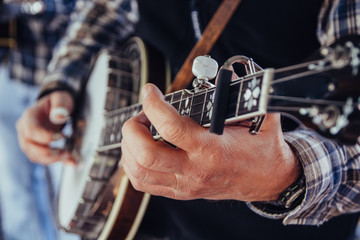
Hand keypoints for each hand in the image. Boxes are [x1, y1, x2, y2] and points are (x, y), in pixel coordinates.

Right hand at [16, 91, 74, 164]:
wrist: (57, 108)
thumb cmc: (58, 103)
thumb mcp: (61, 98)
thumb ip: (60, 105)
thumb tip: (58, 117)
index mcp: (29, 117)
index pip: (31, 131)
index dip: (45, 137)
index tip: (61, 136)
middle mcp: (25, 130)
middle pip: (29, 147)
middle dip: (48, 152)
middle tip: (66, 152)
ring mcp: (29, 141)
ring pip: (34, 156)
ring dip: (52, 159)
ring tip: (69, 155)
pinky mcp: (37, 149)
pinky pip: (43, 159)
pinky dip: (57, 161)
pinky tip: (70, 161)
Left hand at [121, 84, 300, 201]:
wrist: (268, 181)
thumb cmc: (263, 149)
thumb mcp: (260, 117)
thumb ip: (245, 92)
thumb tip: (227, 71)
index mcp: (213, 149)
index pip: (171, 127)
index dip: (153, 104)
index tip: (150, 91)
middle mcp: (195, 170)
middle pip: (146, 155)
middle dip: (133, 129)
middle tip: (142, 115)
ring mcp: (185, 185)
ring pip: (139, 171)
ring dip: (130, 146)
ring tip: (140, 130)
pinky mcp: (180, 192)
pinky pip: (144, 183)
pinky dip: (132, 164)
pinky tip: (140, 149)